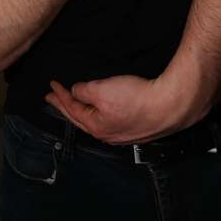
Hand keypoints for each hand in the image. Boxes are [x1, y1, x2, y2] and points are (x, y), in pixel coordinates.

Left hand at [44, 72, 203, 144]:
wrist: (169, 105)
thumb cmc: (136, 98)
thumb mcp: (101, 89)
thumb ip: (83, 91)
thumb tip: (76, 92)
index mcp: (95, 126)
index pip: (71, 109)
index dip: (60, 95)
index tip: (51, 85)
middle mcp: (107, 135)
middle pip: (80, 119)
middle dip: (65, 107)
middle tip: (52, 98)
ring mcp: (122, 135)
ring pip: (94, 122)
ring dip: (81, 111)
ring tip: (72, 105)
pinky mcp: (136, 130)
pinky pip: (108, 123)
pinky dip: (97, 114)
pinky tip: (99, 113)